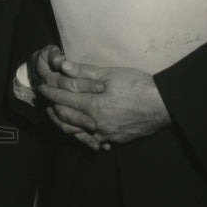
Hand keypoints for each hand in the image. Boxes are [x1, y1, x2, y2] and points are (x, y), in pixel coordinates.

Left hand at [38, 60, 170, 145]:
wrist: (164, 105)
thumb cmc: (138, 86)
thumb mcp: (110, 74)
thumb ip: (84, 72)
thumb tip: (61, 66)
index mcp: (92, 105)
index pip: (62, 98)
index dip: (50, 91)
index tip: (42, 85)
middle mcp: (94, 123)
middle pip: (64, 117)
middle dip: (52, 106)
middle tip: (46, 98)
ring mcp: (104, 134)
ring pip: (74, 132)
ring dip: (62, 122)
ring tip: (57, 112)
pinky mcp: (114, 140)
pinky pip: (91, 140)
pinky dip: (80, 134)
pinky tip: (79, 128)